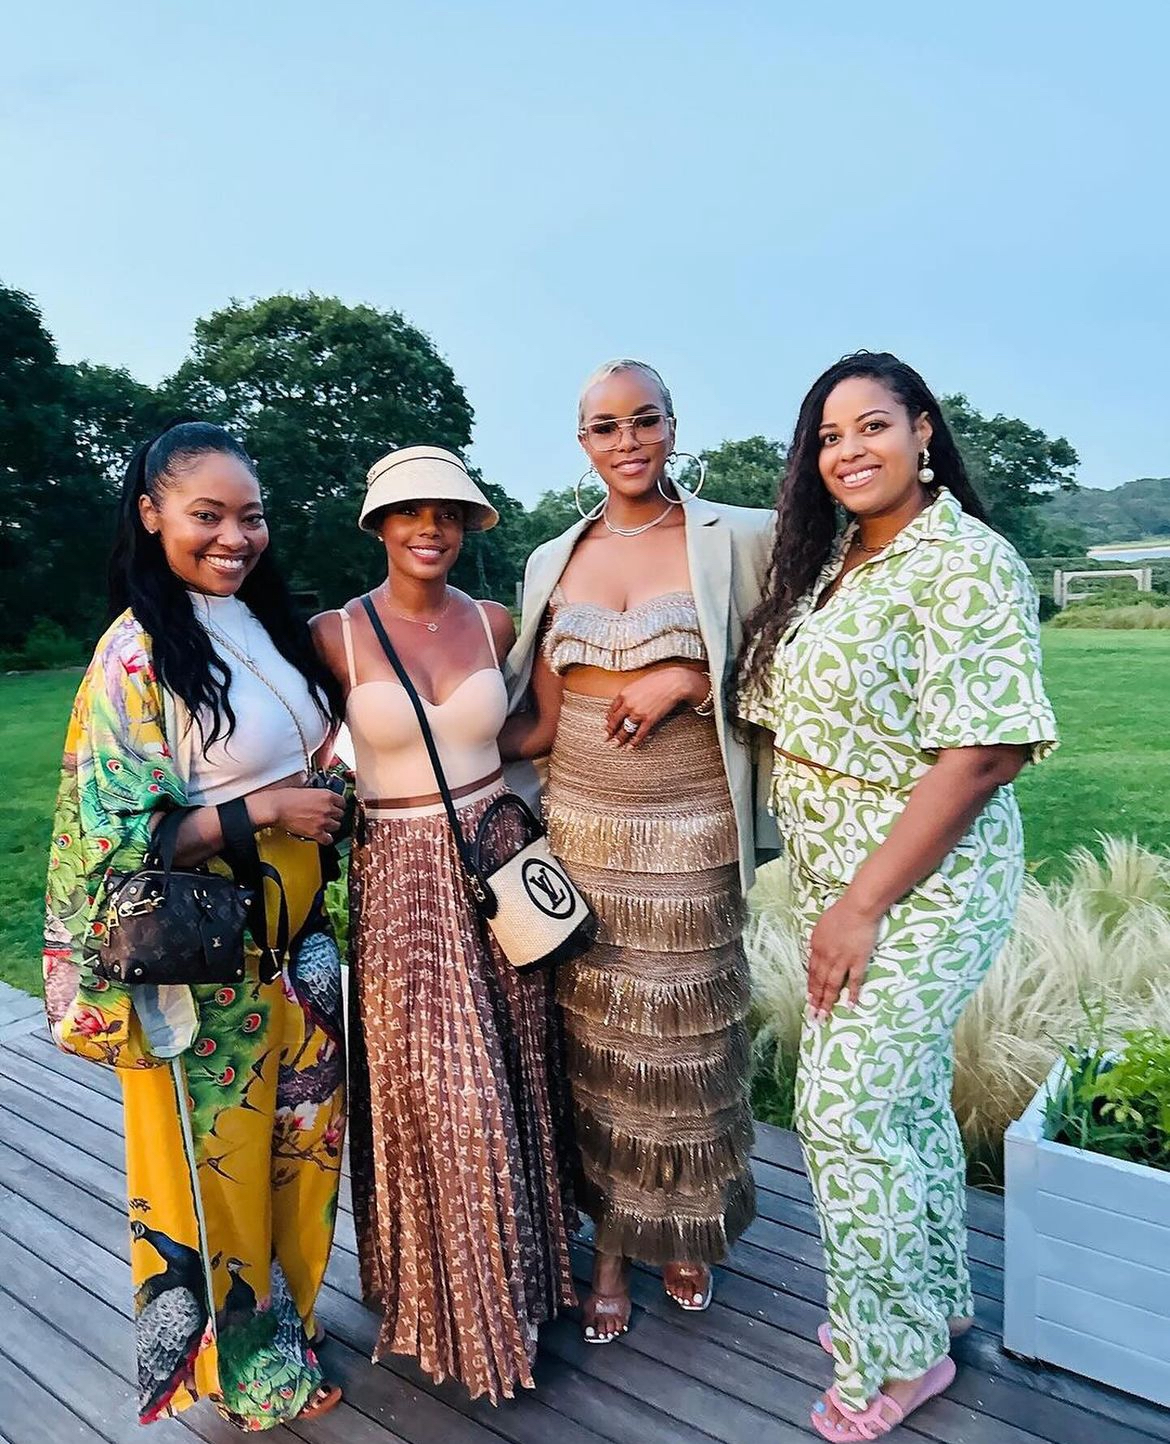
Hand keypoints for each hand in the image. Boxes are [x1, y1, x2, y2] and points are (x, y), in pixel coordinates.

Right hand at [253, 786, 345, 844]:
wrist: (277, 807)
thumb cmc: (286, 798)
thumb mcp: (307, 790)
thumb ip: (319, 796)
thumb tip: (321, 800)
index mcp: (326, 795)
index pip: (342, 802)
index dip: (338, 806)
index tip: (336, 808)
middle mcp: (327, 808)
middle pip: (340, 815)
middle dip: (334, 816)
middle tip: (327, 816)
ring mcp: (323, 821)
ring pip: (336, 826)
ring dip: (331, 827)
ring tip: (324, 826)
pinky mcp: (316, 832)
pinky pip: (328, 839)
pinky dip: (326, 839)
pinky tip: (323, 836)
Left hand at [605, 668, 708, 748]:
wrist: (673, 682)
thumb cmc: (658, 679)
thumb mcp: (638, 683)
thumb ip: (630, 693)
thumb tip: (627, 701)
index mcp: (624, 693)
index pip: (612, 709)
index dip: (608, 718)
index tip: (606, 724)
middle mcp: (628, 704)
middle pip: (615, 721)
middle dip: (609, 731)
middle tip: (605, 738)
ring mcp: (638, 713)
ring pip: (625, 730)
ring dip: (619, 739)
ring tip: (615, 745)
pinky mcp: (649, 720)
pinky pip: (639, 734)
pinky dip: (634, 742)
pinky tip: (630, 747)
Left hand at [806, 895, 881, 1020]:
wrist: (857, 908)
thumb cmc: (840, 913)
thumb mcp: (820, 927)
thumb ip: (817, 942)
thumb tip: (814, 953)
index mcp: (816, 948)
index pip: (811, 972)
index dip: (810, 987)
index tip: (808, 1000)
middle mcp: (827, 957)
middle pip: (819, 982)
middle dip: (815, 1001)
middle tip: (812, 1017)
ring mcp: (842, 960)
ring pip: (832, 985)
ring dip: (828, 1002)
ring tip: (824, 1017)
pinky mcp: (858, 961)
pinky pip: (854, 981)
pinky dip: (851, 994)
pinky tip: (849, 1006)